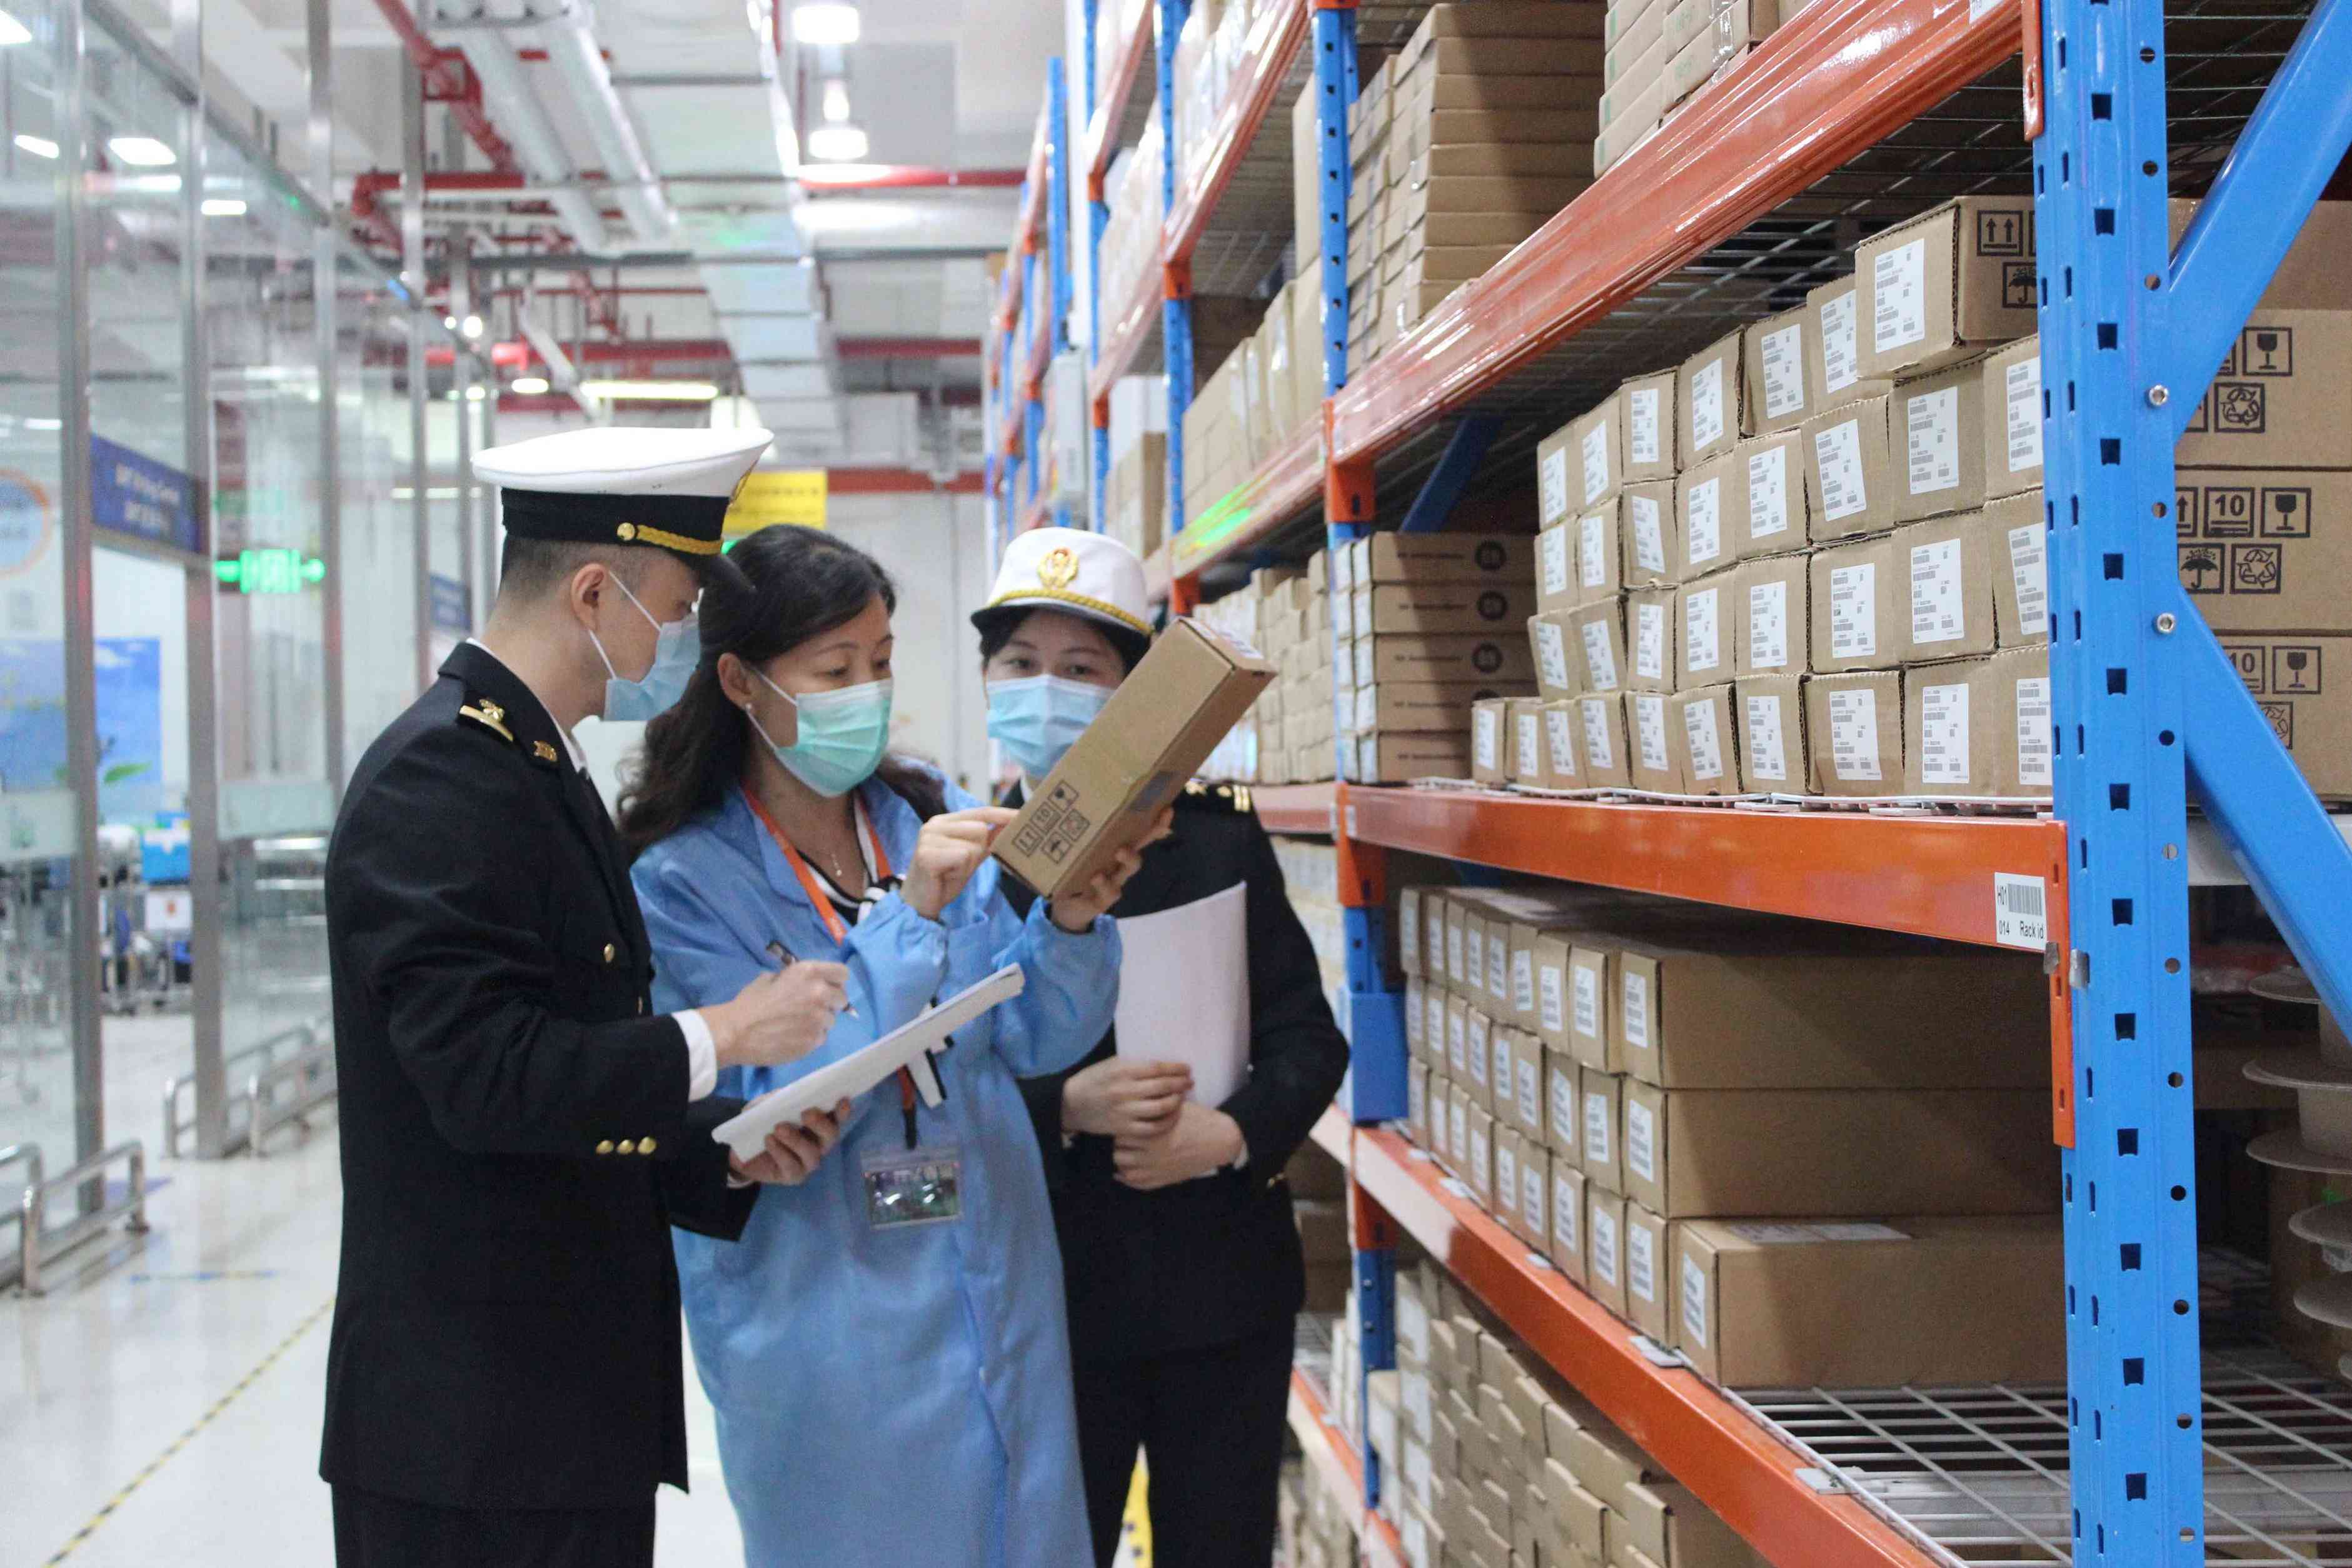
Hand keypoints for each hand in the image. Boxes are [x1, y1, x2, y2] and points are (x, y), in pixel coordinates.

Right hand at [708, 961, 849, 1068]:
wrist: (735, 1032)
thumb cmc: (750, 1002)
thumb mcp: (771, 978)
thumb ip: (794, 978)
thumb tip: (805, 984)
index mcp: (809, 973)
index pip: (842, 973)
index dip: (835, 981)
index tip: (827, 987)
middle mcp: (820, 993)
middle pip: (841, 998)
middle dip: (829, 1002)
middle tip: (811, 1008)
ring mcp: (819, 1019)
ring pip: (831, 1020)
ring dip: (819, 1021)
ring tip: (797, 1024)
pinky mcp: (814, 1040)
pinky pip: (821, 1037)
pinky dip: (811, 1037)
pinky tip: (793, 1036)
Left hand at [729, 1102, 849, 1184]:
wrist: (740, 1150)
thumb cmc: (761, 1123)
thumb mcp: (766, 1105)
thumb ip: (779, 1098)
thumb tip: (789, 1094)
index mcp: (818, 1124)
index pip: (836, 1117)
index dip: (842, 1111)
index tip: (842, 1100)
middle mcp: (819, 1143)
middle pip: (830, 1136)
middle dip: (821, 1124)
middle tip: (807, 1113)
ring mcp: (808, 1162)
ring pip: (812, 1153)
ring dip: (796, 1139)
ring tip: (778, 1128)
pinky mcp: (794, 1176)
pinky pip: (792, 1166)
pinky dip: (780, 1152)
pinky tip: (769, 1140)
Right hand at [904, 806, 1017, 920]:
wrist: (919, 904)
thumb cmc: (944, 878)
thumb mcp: (971, 856)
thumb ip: (988, 839)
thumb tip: (1011, 823)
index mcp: (945, 821)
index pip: (980, 812)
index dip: (1002, 814)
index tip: (1023, 816)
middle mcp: (935, 824)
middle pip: (980, 829)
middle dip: (977, 852)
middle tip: (958, 867)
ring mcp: (928, 837)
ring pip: (973, 845)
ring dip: (968, 864)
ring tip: (951, 871)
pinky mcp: (926, 854)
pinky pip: (962, 856)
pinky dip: (959, 871)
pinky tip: (945, 875)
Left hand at [1045, 807, 1174, 931]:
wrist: (1063, 906)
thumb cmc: (1069, 869)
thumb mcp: (1070, 849)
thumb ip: (1068, 830)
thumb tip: (1058, 797)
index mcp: (1113, 847)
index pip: (1138, 832)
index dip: (1154, 822)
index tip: (1166, 808)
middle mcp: (1118, 863)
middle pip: (1140, 845)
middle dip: (1150, 833)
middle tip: (1152, 818)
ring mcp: (1114, 881)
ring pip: (1130, 868)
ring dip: (1129, 858)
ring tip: (1120, 850)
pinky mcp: (1103, 900)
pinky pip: (1110, 893)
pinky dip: (1105, 885)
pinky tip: (1097, 877)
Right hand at [1063, 1057, 1192, 1139]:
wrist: (1071, 1103)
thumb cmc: (1094, 1080)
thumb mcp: (1112, 1064)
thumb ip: (1135, 1065)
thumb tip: (1164, 1066)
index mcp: (1122, 1070)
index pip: (1158, 1068)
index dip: (1176, 1069)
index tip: (1187, 1068)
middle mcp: (1125, 1090)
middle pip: (1163, 1087)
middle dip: (1181, 1084)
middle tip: (1189, 1082)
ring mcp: (1125, 1111)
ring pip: (1161, 1108)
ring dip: (1177, 1101)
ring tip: (1181, 1097)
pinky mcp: (1124, 1128)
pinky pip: (1152, 1128)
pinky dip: (1167, 1122)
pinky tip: (1172, 1116)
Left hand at [1113, 1101, 1245, 1190]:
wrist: (1220, 1140)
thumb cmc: (1199, 1120)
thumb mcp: (1175, 1108)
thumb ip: (1154, 1107)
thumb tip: (1135, 1100)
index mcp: (1153, 1134)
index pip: (1121, 1133)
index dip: (1122, 1126)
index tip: (1126, 1122)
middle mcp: (1151, 1154)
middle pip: (1119, 1152)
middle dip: (1120, 1143)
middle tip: (1126, 1137)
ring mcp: (1157, 1170)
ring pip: (1124, 1169)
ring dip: (1123, 1160)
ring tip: (1127, 1152)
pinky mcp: (1163, 1180)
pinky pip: (1137, 1184)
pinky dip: (1127, 1179)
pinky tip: (1123, 1172)